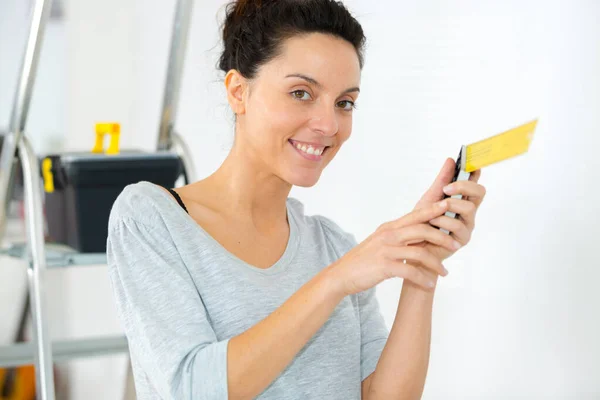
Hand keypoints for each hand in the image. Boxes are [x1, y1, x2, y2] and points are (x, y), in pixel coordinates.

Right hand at [328, 201, 462, 295]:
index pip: (415, 215)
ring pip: (419, 252)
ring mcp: (386, 250)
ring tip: (445, 272)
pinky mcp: (384, 267)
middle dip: (442, 237)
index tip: (449, 206)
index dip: (433, 210)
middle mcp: (388, 235)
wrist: (342, 274)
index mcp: (389, 228)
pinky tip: (429, 284)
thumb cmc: (362, 260)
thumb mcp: (379, 242)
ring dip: (435, 263)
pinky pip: (410, 271)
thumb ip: (396, 236)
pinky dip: (422, 278)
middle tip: (455, 245)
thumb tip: (416, 233)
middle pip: (422, 230)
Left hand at [412, 158, 485, 261]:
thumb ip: (441, 180)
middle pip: (479, 193)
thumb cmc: (421, 222)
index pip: (474, 184)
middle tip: (447, 188)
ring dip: (449, 206)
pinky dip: (442, 221)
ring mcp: (466, 226)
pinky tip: (432, 222)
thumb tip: (450, 160)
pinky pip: (458, 226)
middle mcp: (467, 213)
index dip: (476, 174)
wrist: (410, 244)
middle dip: (464, 186)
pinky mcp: (461, 240)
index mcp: (462, 201)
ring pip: (469, 209)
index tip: (472, 165)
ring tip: (433, 210)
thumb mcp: (430, 198)